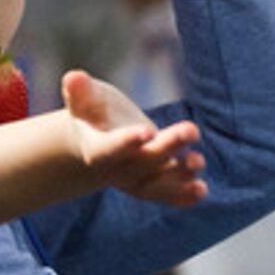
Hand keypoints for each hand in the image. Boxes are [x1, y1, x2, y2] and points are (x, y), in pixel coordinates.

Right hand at [60, 70, 207, 206]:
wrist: (97, 139)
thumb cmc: (92, 112)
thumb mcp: (85, 98)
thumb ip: (80, 91)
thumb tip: (73, 77)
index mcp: (96, 149)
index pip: (110, 149)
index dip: (126, 142)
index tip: (147, 131)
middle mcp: (116, 169)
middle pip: (144, 162)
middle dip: (168, 147)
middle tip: (192, 130)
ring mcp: (135, 181)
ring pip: (157, 183)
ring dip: (180, 175)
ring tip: (198, 161)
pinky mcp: (153, 186)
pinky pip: (167, 196)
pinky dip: (184, 197)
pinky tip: (201, 190)